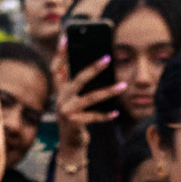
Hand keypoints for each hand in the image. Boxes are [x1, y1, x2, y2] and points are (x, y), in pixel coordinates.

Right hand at [51, 41, 122, 159]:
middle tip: (108, 58)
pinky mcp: (75, 124)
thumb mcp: (73, 100)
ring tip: (123, 86)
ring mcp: (67, 112)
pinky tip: (116, 112)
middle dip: (93, 68)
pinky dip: (106, 115)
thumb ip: (77, 85)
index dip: (60, 53)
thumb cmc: (75, 118)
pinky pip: (94, 117)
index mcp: (59, 91)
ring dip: (109, 91)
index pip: (56, 68)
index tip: (66, 37)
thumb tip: (96, 65)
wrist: (69, 144)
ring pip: (91, 98)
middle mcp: (61, 99)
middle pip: (78, 79)